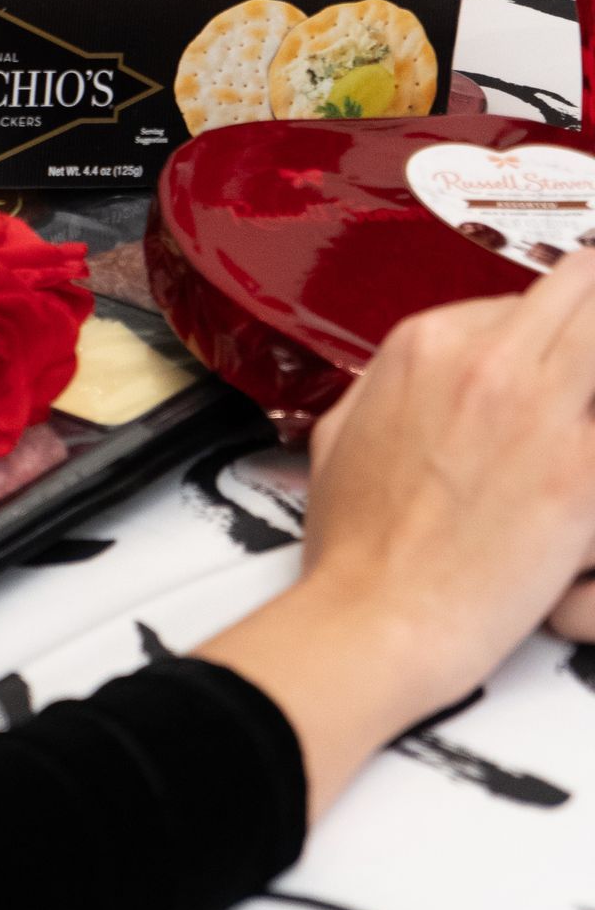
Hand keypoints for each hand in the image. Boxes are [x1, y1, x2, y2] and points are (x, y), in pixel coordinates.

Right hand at [200, 253, 594, 813]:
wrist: (378, 621)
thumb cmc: (357, 550)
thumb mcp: (339, 436)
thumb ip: (384, 390)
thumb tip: (411, 383)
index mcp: (424, 347)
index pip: (517, 297)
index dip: (540, 324)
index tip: (552, 344)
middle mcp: (488, 365)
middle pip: (582, 288)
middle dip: (591, 309)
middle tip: (588, 343)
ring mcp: (543, 412)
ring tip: (582, 407)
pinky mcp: (584, 473)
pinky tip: (585, 452)